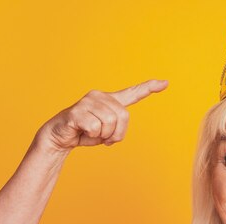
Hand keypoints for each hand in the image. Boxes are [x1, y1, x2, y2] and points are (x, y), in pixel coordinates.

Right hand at [32, 78, 168, 152]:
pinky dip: (92, 136)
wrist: (60, 136)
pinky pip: (96, 127)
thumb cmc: (85, 133)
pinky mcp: (77, 111)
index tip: (165, 83)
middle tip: (105, 139)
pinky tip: (82, 132)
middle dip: (116, 134)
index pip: (133, 93)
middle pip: (123, 117)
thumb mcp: (106, 133)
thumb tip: (115, 132)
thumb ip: (116, 128)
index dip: (149, 88)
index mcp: (110, 101)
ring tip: (92, 134)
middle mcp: (100, 97)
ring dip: (103, 136)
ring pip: (109, 123)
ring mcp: (88, 102)